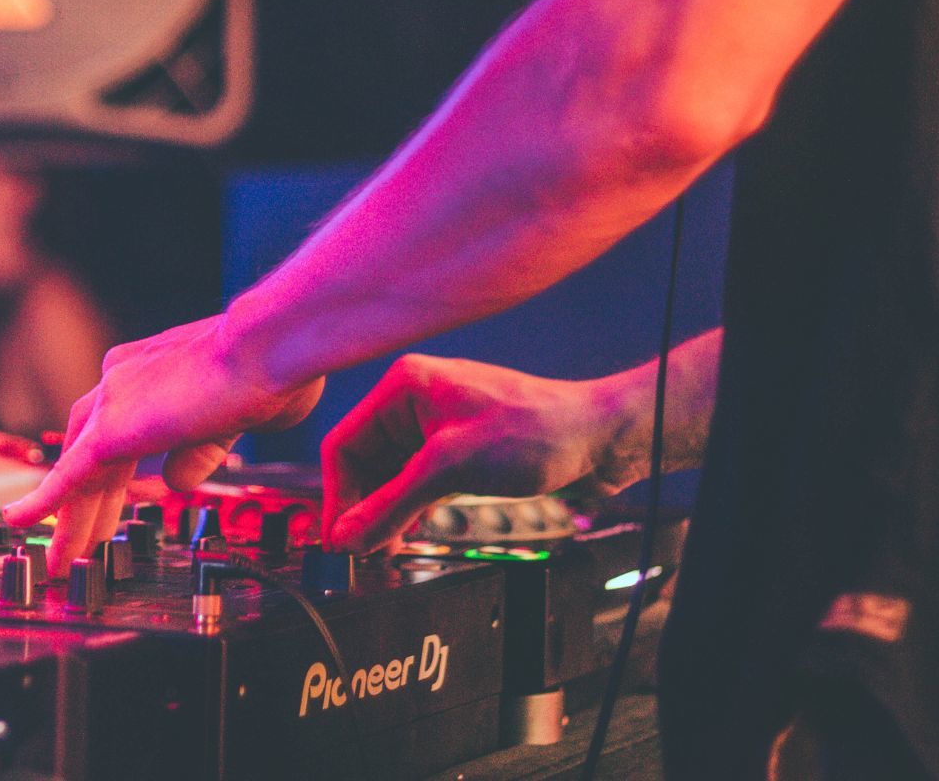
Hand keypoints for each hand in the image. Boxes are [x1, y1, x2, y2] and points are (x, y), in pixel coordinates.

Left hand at [3, 315, 323, 575]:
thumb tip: (175, 482)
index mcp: (148, 371)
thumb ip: (198, 450)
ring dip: (72, 517)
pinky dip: (45, 499)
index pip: (114, 427)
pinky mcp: (113, 427)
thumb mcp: (231, 421)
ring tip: (63, 561)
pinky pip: (70, 472)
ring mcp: (114, 399)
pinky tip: (21, 523)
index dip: (106, 469)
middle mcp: (122, 379)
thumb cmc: (272, 369)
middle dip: (85, 501)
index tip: (105, 500)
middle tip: (79, 542)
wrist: (271, 345)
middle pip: (89, 451)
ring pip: (80, 469)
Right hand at [321, 353, 617, 552]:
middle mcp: (414, 402)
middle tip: (361, 552)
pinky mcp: (457, 451)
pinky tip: (409, 535)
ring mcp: (436, 427)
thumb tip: (346, 537)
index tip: (338, 539)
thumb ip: (391, 505)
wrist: (601, 438)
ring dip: (386, 514)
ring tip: (384, 551)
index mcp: (403, 386)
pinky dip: (410, 510)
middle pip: (364, 463)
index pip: (344, 444)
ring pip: (390, 477)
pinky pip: (416, 483)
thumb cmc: (537, 431)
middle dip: (362, 508)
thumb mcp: (450, 469)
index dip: (337, 496)